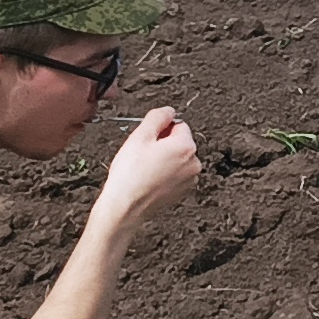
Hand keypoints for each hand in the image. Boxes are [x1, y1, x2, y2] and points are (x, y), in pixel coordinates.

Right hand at [95, 109, 197, 225]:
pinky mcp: (182, 192)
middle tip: (142, 154)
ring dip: (163, 159)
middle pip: (179, 142)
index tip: (146, 138)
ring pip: (176, 159)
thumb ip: (157, 117)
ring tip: (143, 169)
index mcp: (186, 146)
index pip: (178, 124)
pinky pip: (174, 175)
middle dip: (162, 144)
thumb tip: (168, 111)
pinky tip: (148, 179)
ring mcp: (189, 179)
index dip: (160, 129)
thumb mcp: (140, 136)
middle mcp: (194, 163)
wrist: (124, 207)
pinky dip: (163, 174)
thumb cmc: (130, 174)